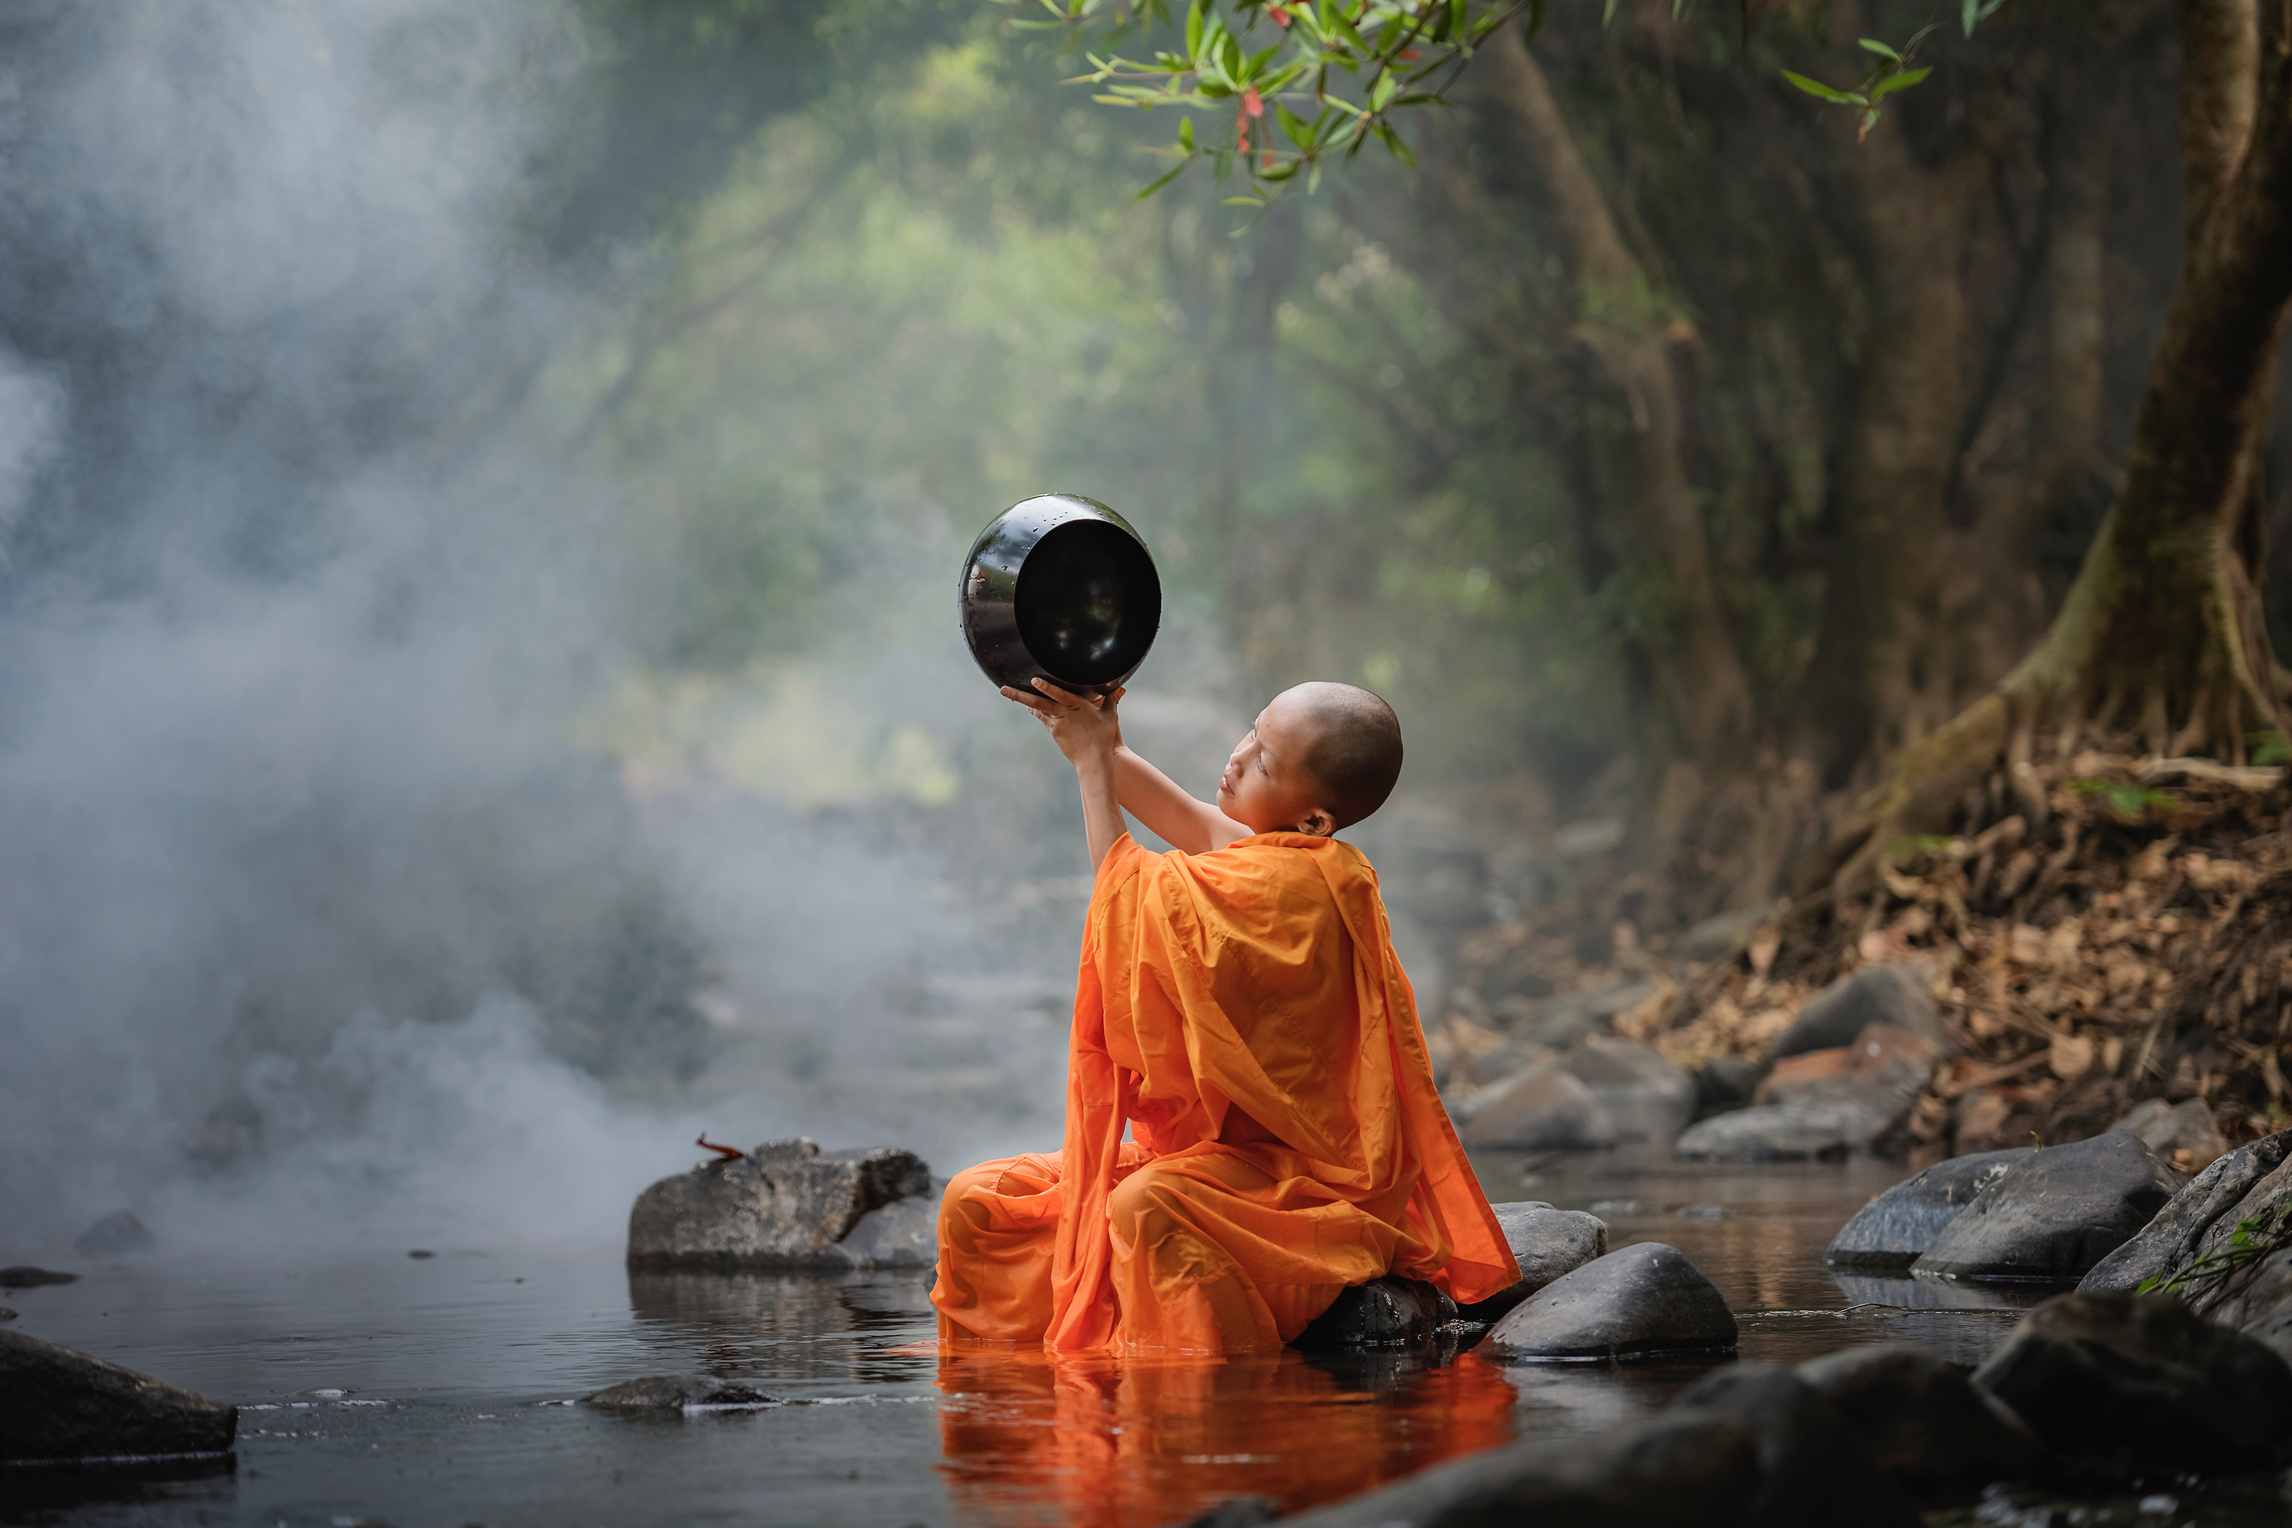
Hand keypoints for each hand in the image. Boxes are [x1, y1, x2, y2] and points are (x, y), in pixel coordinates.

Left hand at [1001, 679, 1124, 767]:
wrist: (1093, 760)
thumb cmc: (1104, 736)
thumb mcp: (1109, 716)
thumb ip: (1111, 699)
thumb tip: (1120, 688)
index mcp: (1077, 706)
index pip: (1059, 695)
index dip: (1046, 688)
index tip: (1034, 680)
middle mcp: (1063, 714)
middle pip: (1038, 703)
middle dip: (1020, 695)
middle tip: (1003, 689)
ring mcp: (1056, 724)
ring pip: (1037, 710)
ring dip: (1023, 701)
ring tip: (1009, 692)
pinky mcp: (1054, 732)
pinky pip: (1043, 719)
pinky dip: (1036, 711)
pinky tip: (1028, 707)